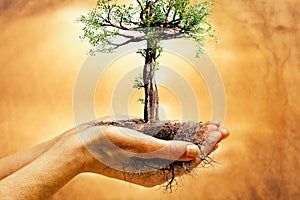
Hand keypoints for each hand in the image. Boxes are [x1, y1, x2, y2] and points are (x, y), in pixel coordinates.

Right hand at [65, 120, 228, 187]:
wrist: (80, 145)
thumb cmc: (108, 146)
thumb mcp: (140, 147)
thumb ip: (169, 150)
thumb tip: (196, 153)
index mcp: (157, 172)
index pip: (189, 159)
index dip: (207, 145)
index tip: (222, 132)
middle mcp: (155, 166)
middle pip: (186, 152)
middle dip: (205, 139)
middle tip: (223, 128)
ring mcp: (148, 155)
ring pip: (176, 144)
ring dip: (193, 134)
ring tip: (210, 126)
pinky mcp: (141, 145)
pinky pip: (164, 138)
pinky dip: (177, 130)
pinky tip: (185, 124)